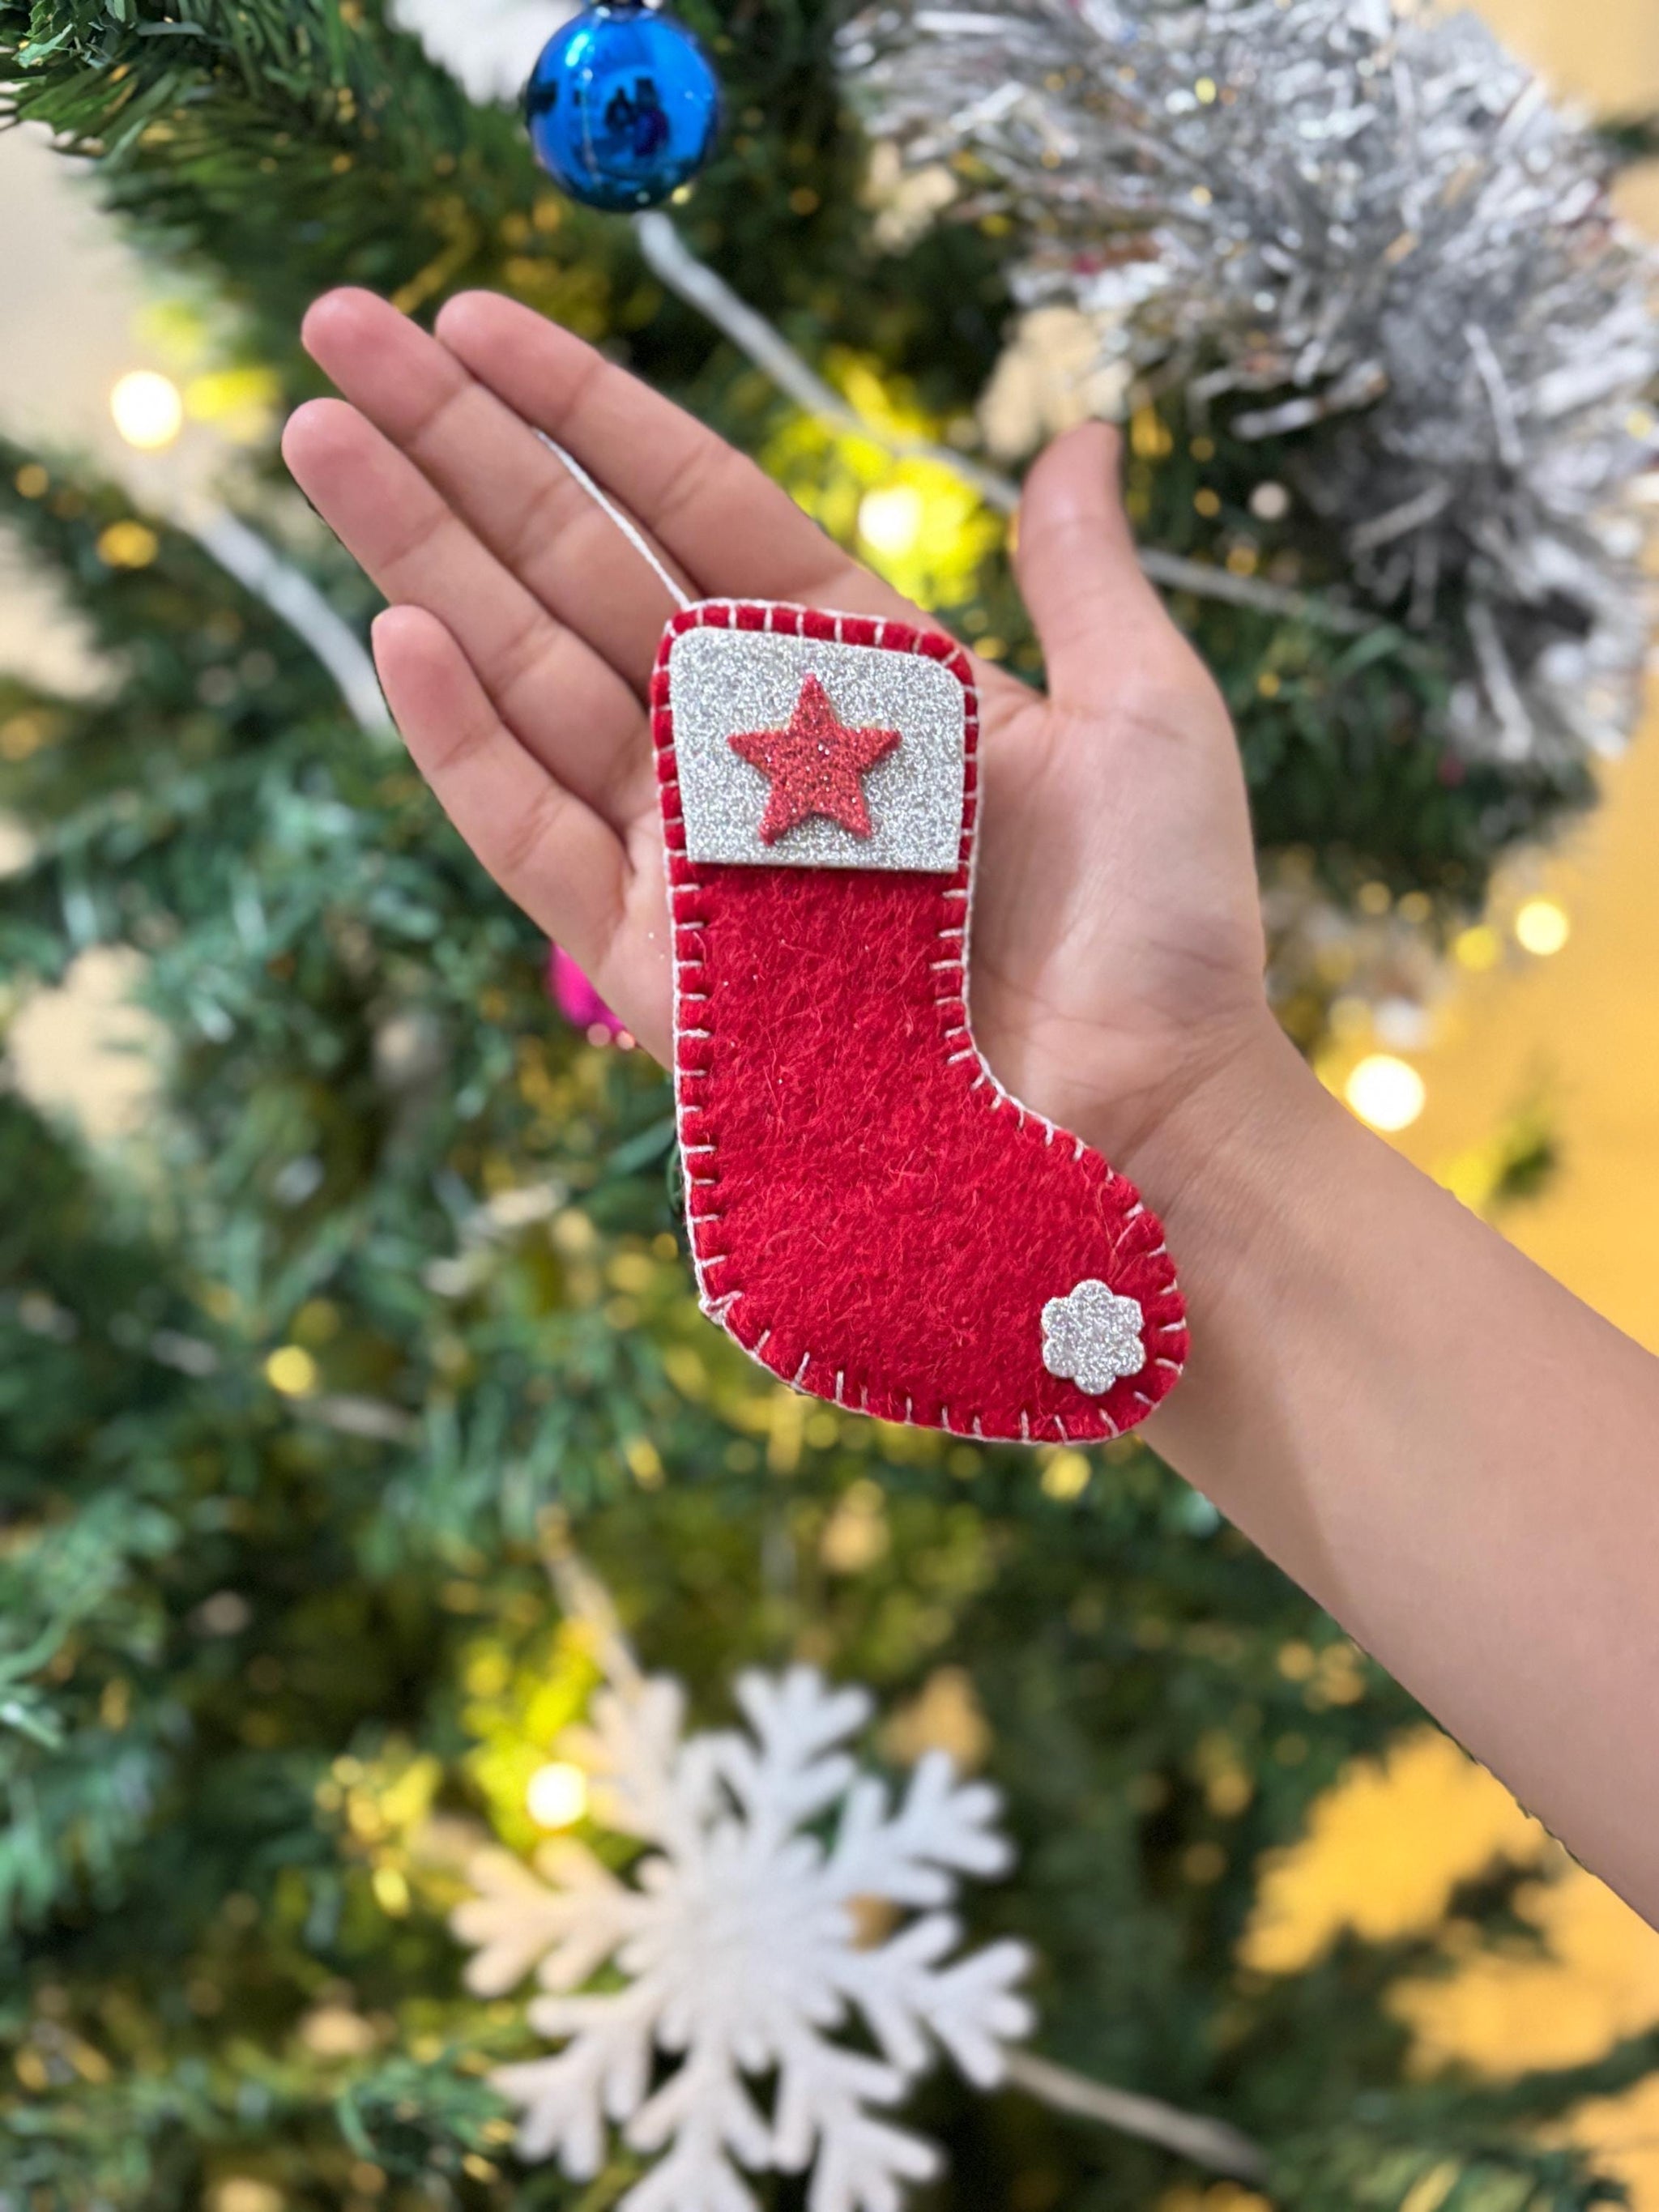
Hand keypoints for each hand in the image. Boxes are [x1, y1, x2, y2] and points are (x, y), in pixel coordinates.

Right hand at [283, 289, 1274, 1174]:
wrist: (1147, 1123)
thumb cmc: (1163, 929)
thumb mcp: (1143, 713)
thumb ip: (1080, 574)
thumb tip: (1083, 431)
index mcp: (860, 676)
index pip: (695, 510)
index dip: (586, 414)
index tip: (478, 315)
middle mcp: (757, 754)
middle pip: (579, 572)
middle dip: (458, 450)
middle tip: (340, 327)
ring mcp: (696, 858)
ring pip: (529, 681)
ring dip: (421, 556)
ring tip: (319, 434)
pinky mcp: (660, 968)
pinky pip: (539, 838)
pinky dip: (468, 743)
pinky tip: (401, 630)